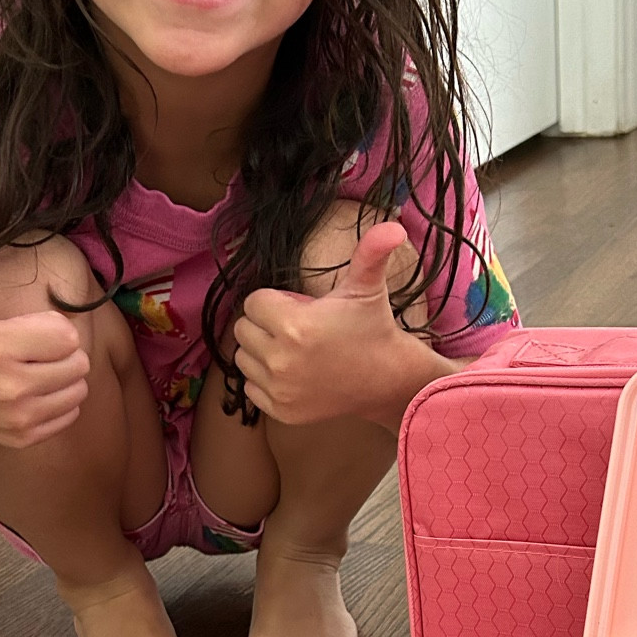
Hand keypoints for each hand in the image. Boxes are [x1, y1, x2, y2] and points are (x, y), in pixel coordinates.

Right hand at [0, 193, 89, 447]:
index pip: (65, 334)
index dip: (51, 327)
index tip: (26, 328)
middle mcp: (8, 386)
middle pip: (78, 362)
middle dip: (61, 352)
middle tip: (32, 350)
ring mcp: (17, 417)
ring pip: (79, 389)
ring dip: (64, 378)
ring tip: (33, 370)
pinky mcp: (24, 438)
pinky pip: (70, 415)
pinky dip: (59, 404)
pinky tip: (31, 394)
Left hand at [235, 221, 453, 428]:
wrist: (387, 380)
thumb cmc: (372, 329)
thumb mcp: (367, 287)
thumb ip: (371, 252)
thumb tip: (393, 226)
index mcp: (294, 325)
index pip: (253, 302)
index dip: (275, 301)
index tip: (299, 308)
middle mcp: (281, 360)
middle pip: (243, 329)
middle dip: (266, 324)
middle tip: (297, 328)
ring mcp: (279, 389)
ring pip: (243, 358)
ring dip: (261, 350)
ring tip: (294, 349)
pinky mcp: (279, 410)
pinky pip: (250, 386)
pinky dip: (265, 379)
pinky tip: (294, 372)